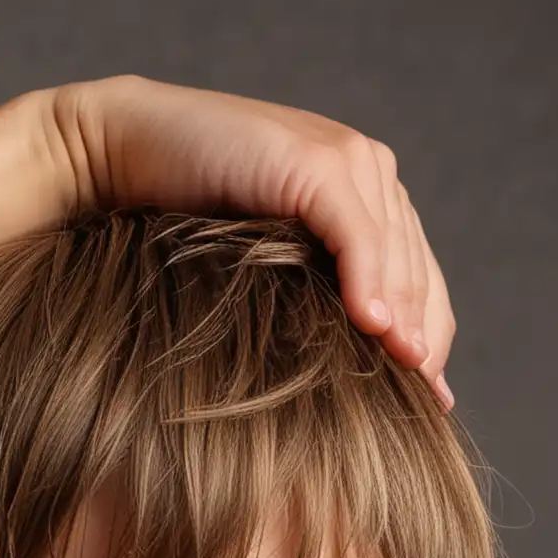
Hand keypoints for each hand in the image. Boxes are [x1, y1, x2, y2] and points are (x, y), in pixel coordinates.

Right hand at [48, 75, 455, 408]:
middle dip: (424, 338)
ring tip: (410, 378)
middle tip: (427, 406)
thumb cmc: (179, 214)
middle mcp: (368, 172)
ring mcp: (347, 163)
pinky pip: (355, 234)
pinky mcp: (315, 165)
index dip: (429, 335)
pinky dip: (367, 282)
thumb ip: (306, 286)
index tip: (432, 401)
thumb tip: (340, 354)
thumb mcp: (258, 260)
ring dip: (404, 319)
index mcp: (364, 193)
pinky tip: (374, 328)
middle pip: (416, 270)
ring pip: (395, 255)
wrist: (126, 151)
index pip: (416, 274)